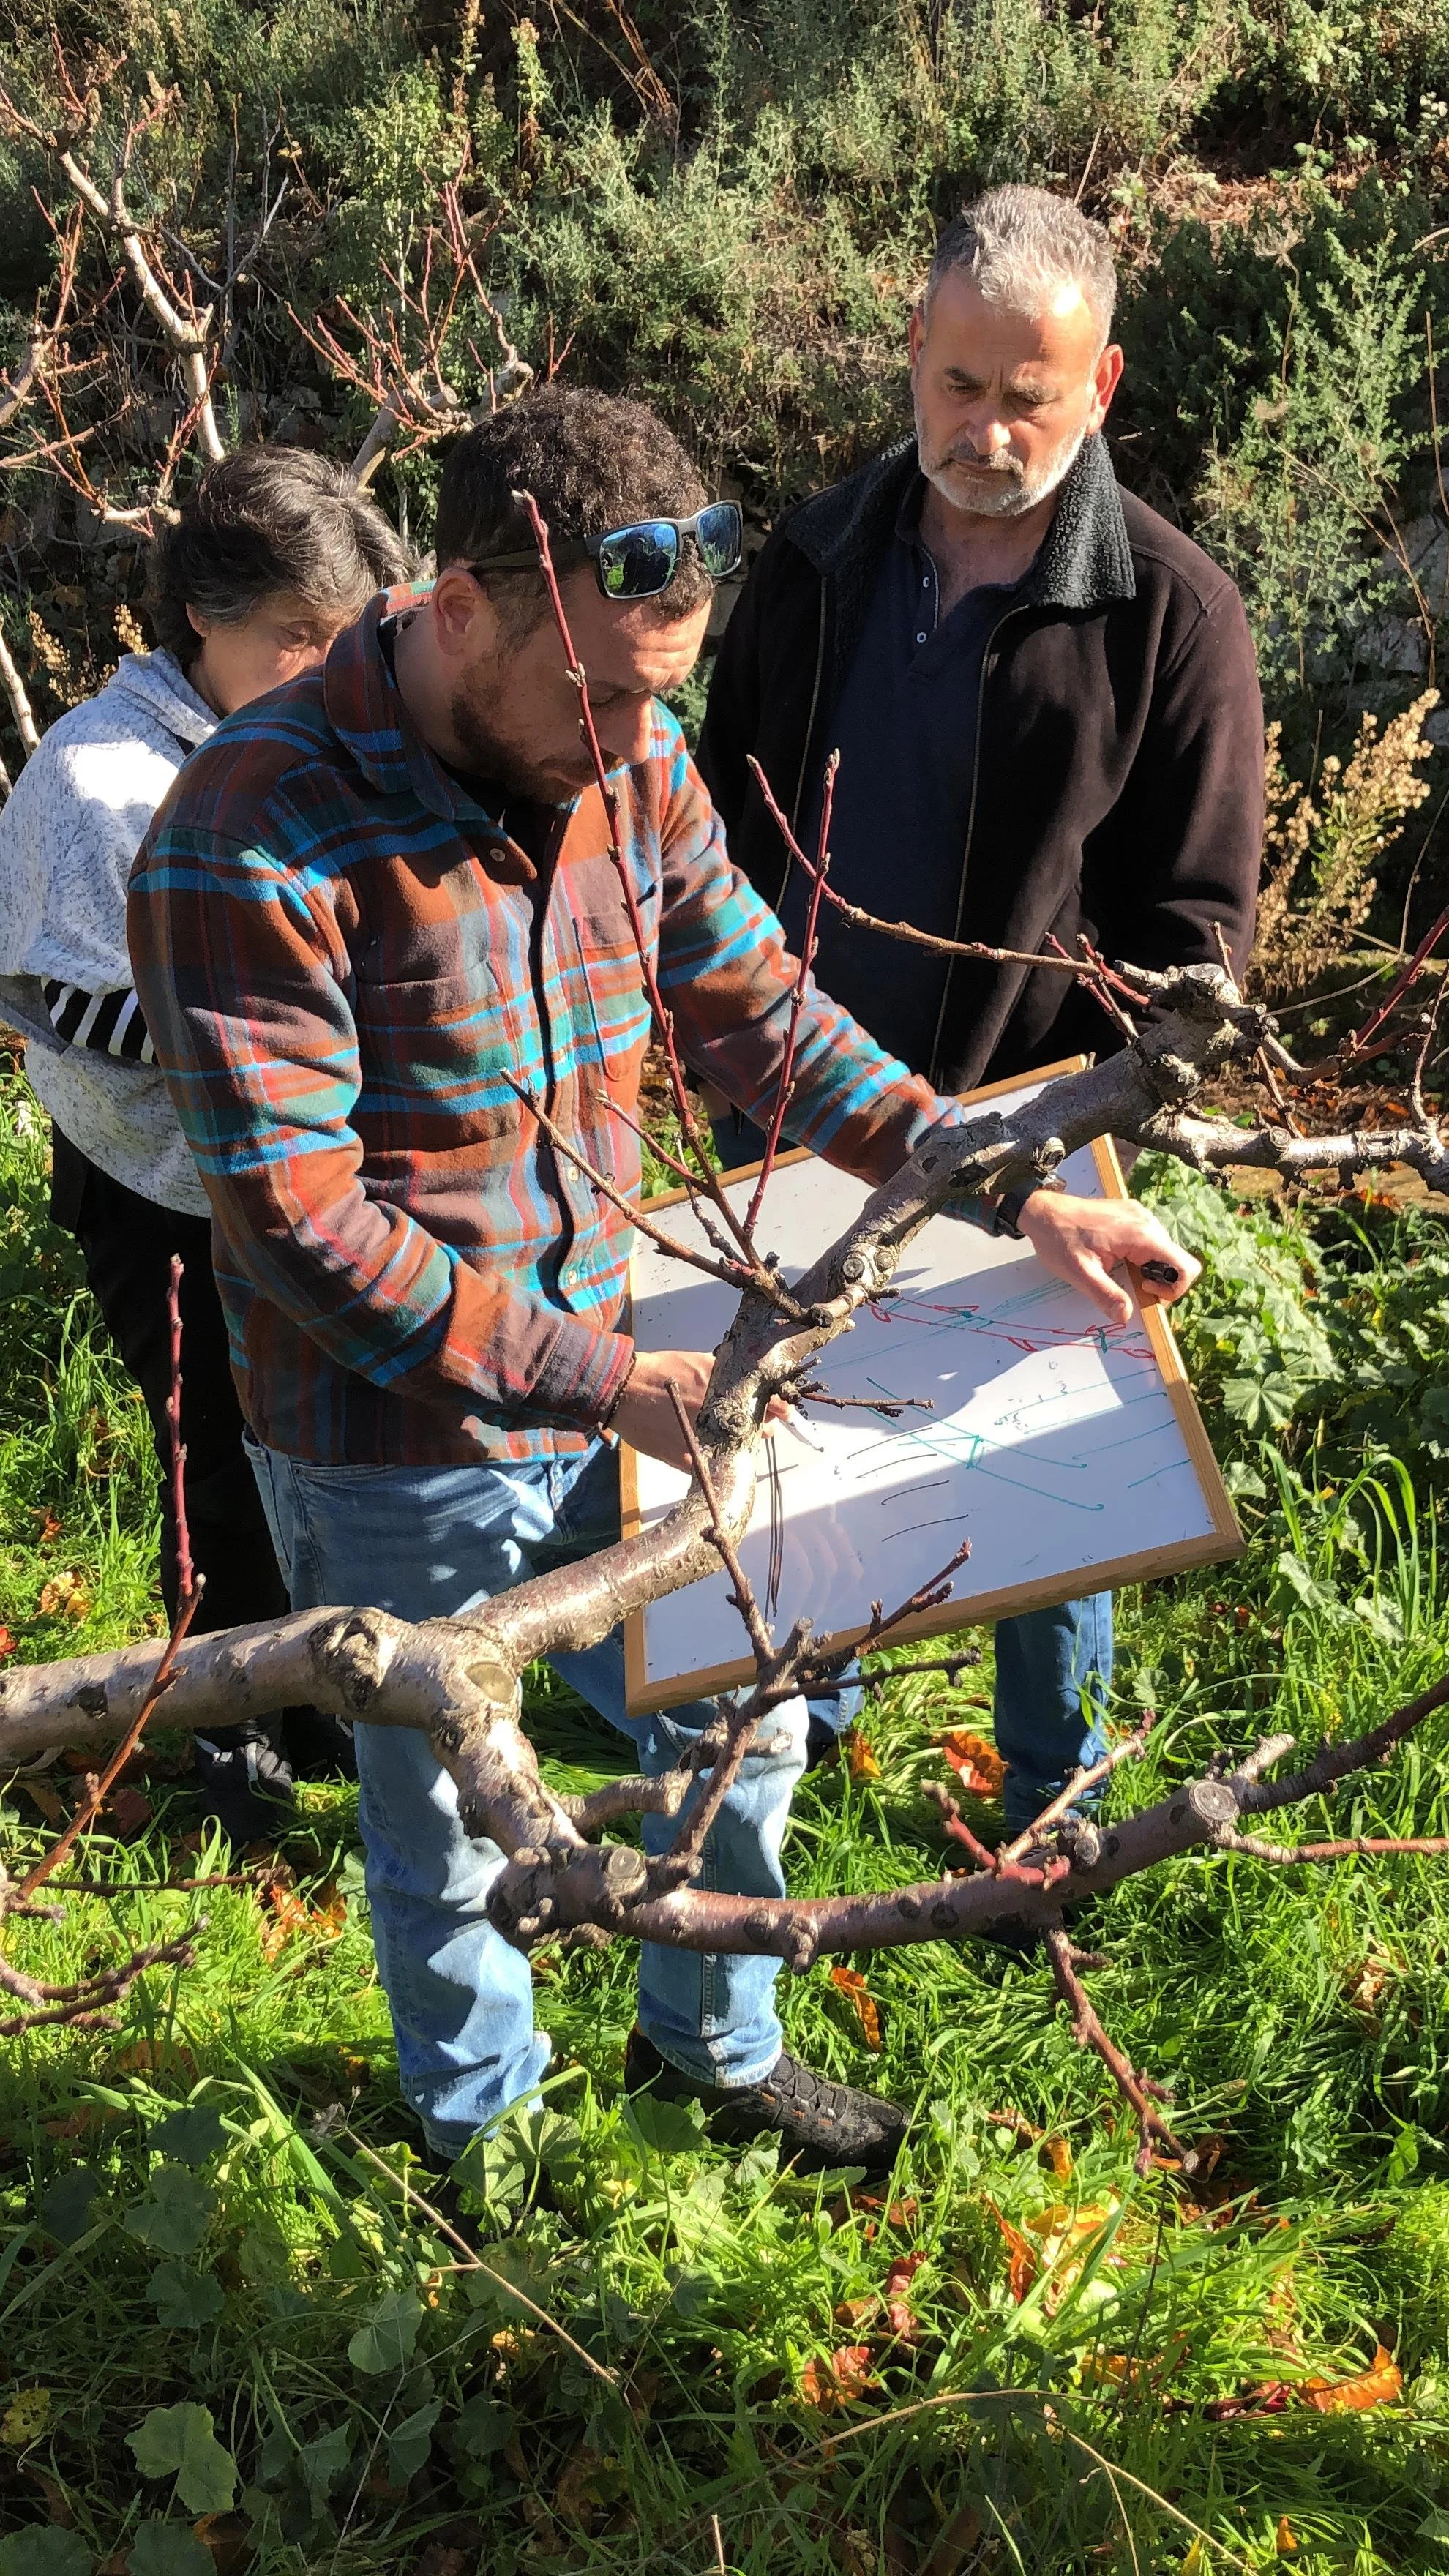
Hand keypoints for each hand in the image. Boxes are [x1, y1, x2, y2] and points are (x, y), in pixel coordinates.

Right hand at [611, 1349, 790, 1471]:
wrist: (625, 1391)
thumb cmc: (661, 1372)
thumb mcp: (700, 1363)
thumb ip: (728, 1374)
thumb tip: (754, 1386)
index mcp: (725, 1391)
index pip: (768, 1405)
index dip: (778, 1409)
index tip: (783, 1412)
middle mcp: (719, 1417)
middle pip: (757, 1431)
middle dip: (758, 1427)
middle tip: (751, 1423)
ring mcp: (704, 1441)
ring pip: (737, 1450)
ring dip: (736, 1444)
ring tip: (723, 1433)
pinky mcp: (687, 1460)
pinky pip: (712, 1464)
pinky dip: (714, 1457)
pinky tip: (707, 1447)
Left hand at [1017, 1190, 1200, 1328]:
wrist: (1043, 1211)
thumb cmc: (1059, 1239)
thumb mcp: (1080, 1273)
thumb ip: (1106, 1295)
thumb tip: (1126, 1316)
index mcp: (1141, 1235)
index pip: (1185, 1266)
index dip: (1174, 1288)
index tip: (1145, 1292)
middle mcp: (1147, 1222)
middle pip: (1176, 1260)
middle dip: (1160, 1281)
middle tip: (1129, 1287)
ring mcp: (1140, 1216)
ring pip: (1163, 1251)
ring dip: (1149, 1269)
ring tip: (1120, 1273)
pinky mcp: (1132, 1215)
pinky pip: (1150, 1241)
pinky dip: (1141, 1257)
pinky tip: (1117, 1260)